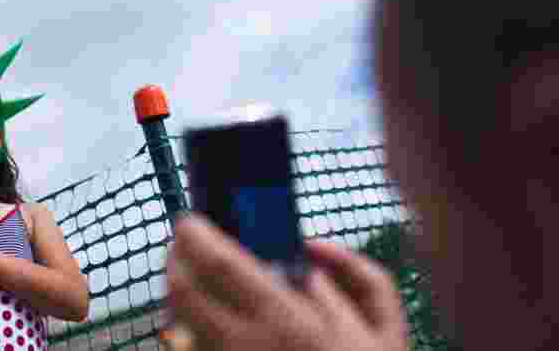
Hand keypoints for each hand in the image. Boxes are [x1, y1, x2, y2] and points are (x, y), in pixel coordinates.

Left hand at [166, 214, 407, 350]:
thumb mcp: (385, 329)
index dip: (194, 237)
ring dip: (178, 300)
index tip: (189, 222)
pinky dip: (189, 334)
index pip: (220, 266)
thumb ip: (356, 274)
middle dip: (172, 263)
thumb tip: (314, 246)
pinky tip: (205, 323)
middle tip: (180, 247)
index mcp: (287, 323)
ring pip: (180, 328)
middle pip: (183, 295)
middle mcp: (247, 348)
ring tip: (192, 282)